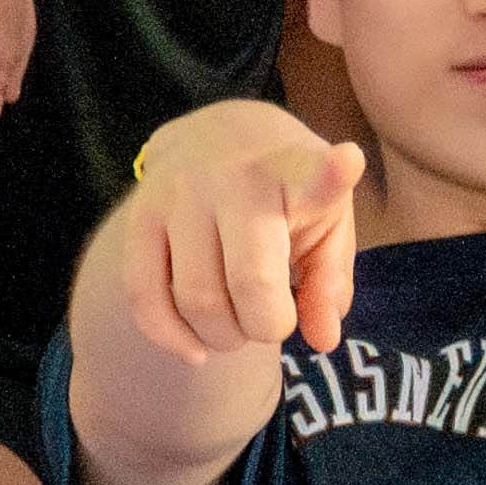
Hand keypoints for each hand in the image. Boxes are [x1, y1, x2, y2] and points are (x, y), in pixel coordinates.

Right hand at [121, 105, 363, 365]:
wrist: (215, 136)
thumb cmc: (286, 194)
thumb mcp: (327, 223)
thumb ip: (330, 283)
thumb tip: (322, 340)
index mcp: (295, 173)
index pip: (315, 176)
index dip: (333, 173)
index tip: (347, 162)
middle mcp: (232, 178)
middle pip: (250, 283)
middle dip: (266, 326)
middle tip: (271, 316)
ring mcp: (179, 195)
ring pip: (196, 300)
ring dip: (222, 336)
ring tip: (237, 322)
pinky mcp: (138, 216)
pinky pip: (143, 296)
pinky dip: (170, 337)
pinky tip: (196, 348)